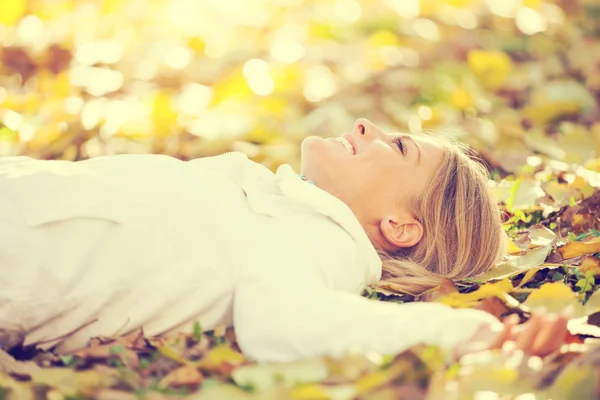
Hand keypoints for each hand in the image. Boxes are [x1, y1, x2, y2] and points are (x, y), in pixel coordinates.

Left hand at [453, 307, 571, 361]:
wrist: (464, 345)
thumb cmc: (493, 339)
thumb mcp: (515, 333)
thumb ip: (531, 329)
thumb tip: (552, 316)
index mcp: (528, 357)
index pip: (551, 346)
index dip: (561, 329)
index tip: (569, 309)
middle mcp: (519, 362)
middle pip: (542, 348)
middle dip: (552, 329)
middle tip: (559, 311)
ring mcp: (503, 359)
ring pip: (523, 347)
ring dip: (533, 329)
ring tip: (541, 311)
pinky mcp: (485, 355)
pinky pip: (498, 344)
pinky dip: (506, 331)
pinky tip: (512, 318)